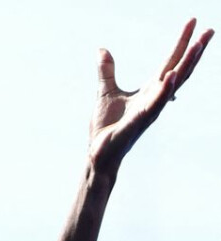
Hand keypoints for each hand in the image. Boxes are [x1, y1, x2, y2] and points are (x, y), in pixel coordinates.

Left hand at [89, 18, 212, 170]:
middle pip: (180, 69)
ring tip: (197, 45)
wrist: (99, 152)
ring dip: (186, 65)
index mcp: (150, 89)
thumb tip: (102, 49)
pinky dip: (164, 90)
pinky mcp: (139, 122)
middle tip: (209, 30)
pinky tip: (171, 76)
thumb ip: (107, 71)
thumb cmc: (107, 126)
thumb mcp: (106, 91)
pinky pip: (155, 104)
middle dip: (194, 50)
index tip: (192, 22)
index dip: (181, 42)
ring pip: (173, 84)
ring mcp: (150, 109)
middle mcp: (155, 98)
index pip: (170, 61)